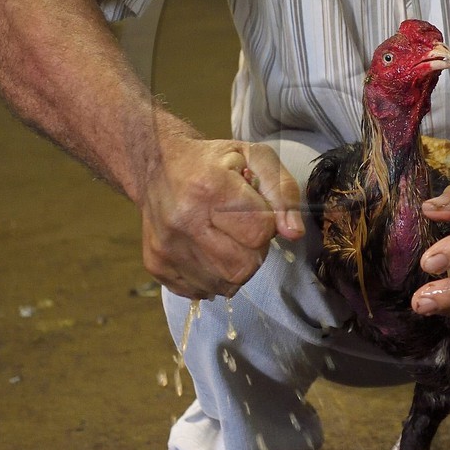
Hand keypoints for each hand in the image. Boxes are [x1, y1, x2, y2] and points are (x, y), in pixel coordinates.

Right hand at [141, 130, 303, 298]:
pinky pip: (200, 291)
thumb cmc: (213, 161)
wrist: (156, 165)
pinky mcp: (156, 265)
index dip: (266, 223)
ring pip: (224, 284)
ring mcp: (167, 246)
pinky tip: (206, 252)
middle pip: (244, 265)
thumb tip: (294, 234)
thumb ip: (284, 192)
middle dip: (253, 251)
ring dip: (234, 267)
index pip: (260, 231)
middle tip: (242, 230)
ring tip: (225, 240)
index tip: (254, 210)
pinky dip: (211, 277)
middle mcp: (184, 220)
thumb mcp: (256, 158)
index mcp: (211, 187)